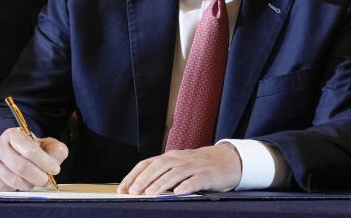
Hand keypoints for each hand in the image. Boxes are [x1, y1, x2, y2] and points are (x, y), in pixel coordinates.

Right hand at [0, 127, 67, 190]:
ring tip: (33, 180)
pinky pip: (6, 189)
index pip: (29, 150)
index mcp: (13, 135)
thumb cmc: (28, 151)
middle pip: (22, 167)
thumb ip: (55, 150)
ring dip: (29, 184)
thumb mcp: (44, 146)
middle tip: (46, 180)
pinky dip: (17, 189)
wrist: (6, 155)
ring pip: (15, 181)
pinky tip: (20, 182)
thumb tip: (56, 159)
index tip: (55, 169)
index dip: (45, 161)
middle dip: (39, 176)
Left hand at [118, 143, 241, 194]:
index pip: (148, 163)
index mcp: (170, 157)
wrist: (227, 160)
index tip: (123, 188)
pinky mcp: (208, 175)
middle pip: (159, 166)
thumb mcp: (179, 167)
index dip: (134, 175)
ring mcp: (194, 166)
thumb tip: (140, 189)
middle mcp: (180, 159)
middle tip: (133, 192)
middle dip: (144, 179)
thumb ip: (163, 174)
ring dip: (161, 183)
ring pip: (175, 172)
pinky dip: (187, 185)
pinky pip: (196, 179)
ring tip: (150, 193)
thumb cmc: (199, 166)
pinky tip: (179, 192)